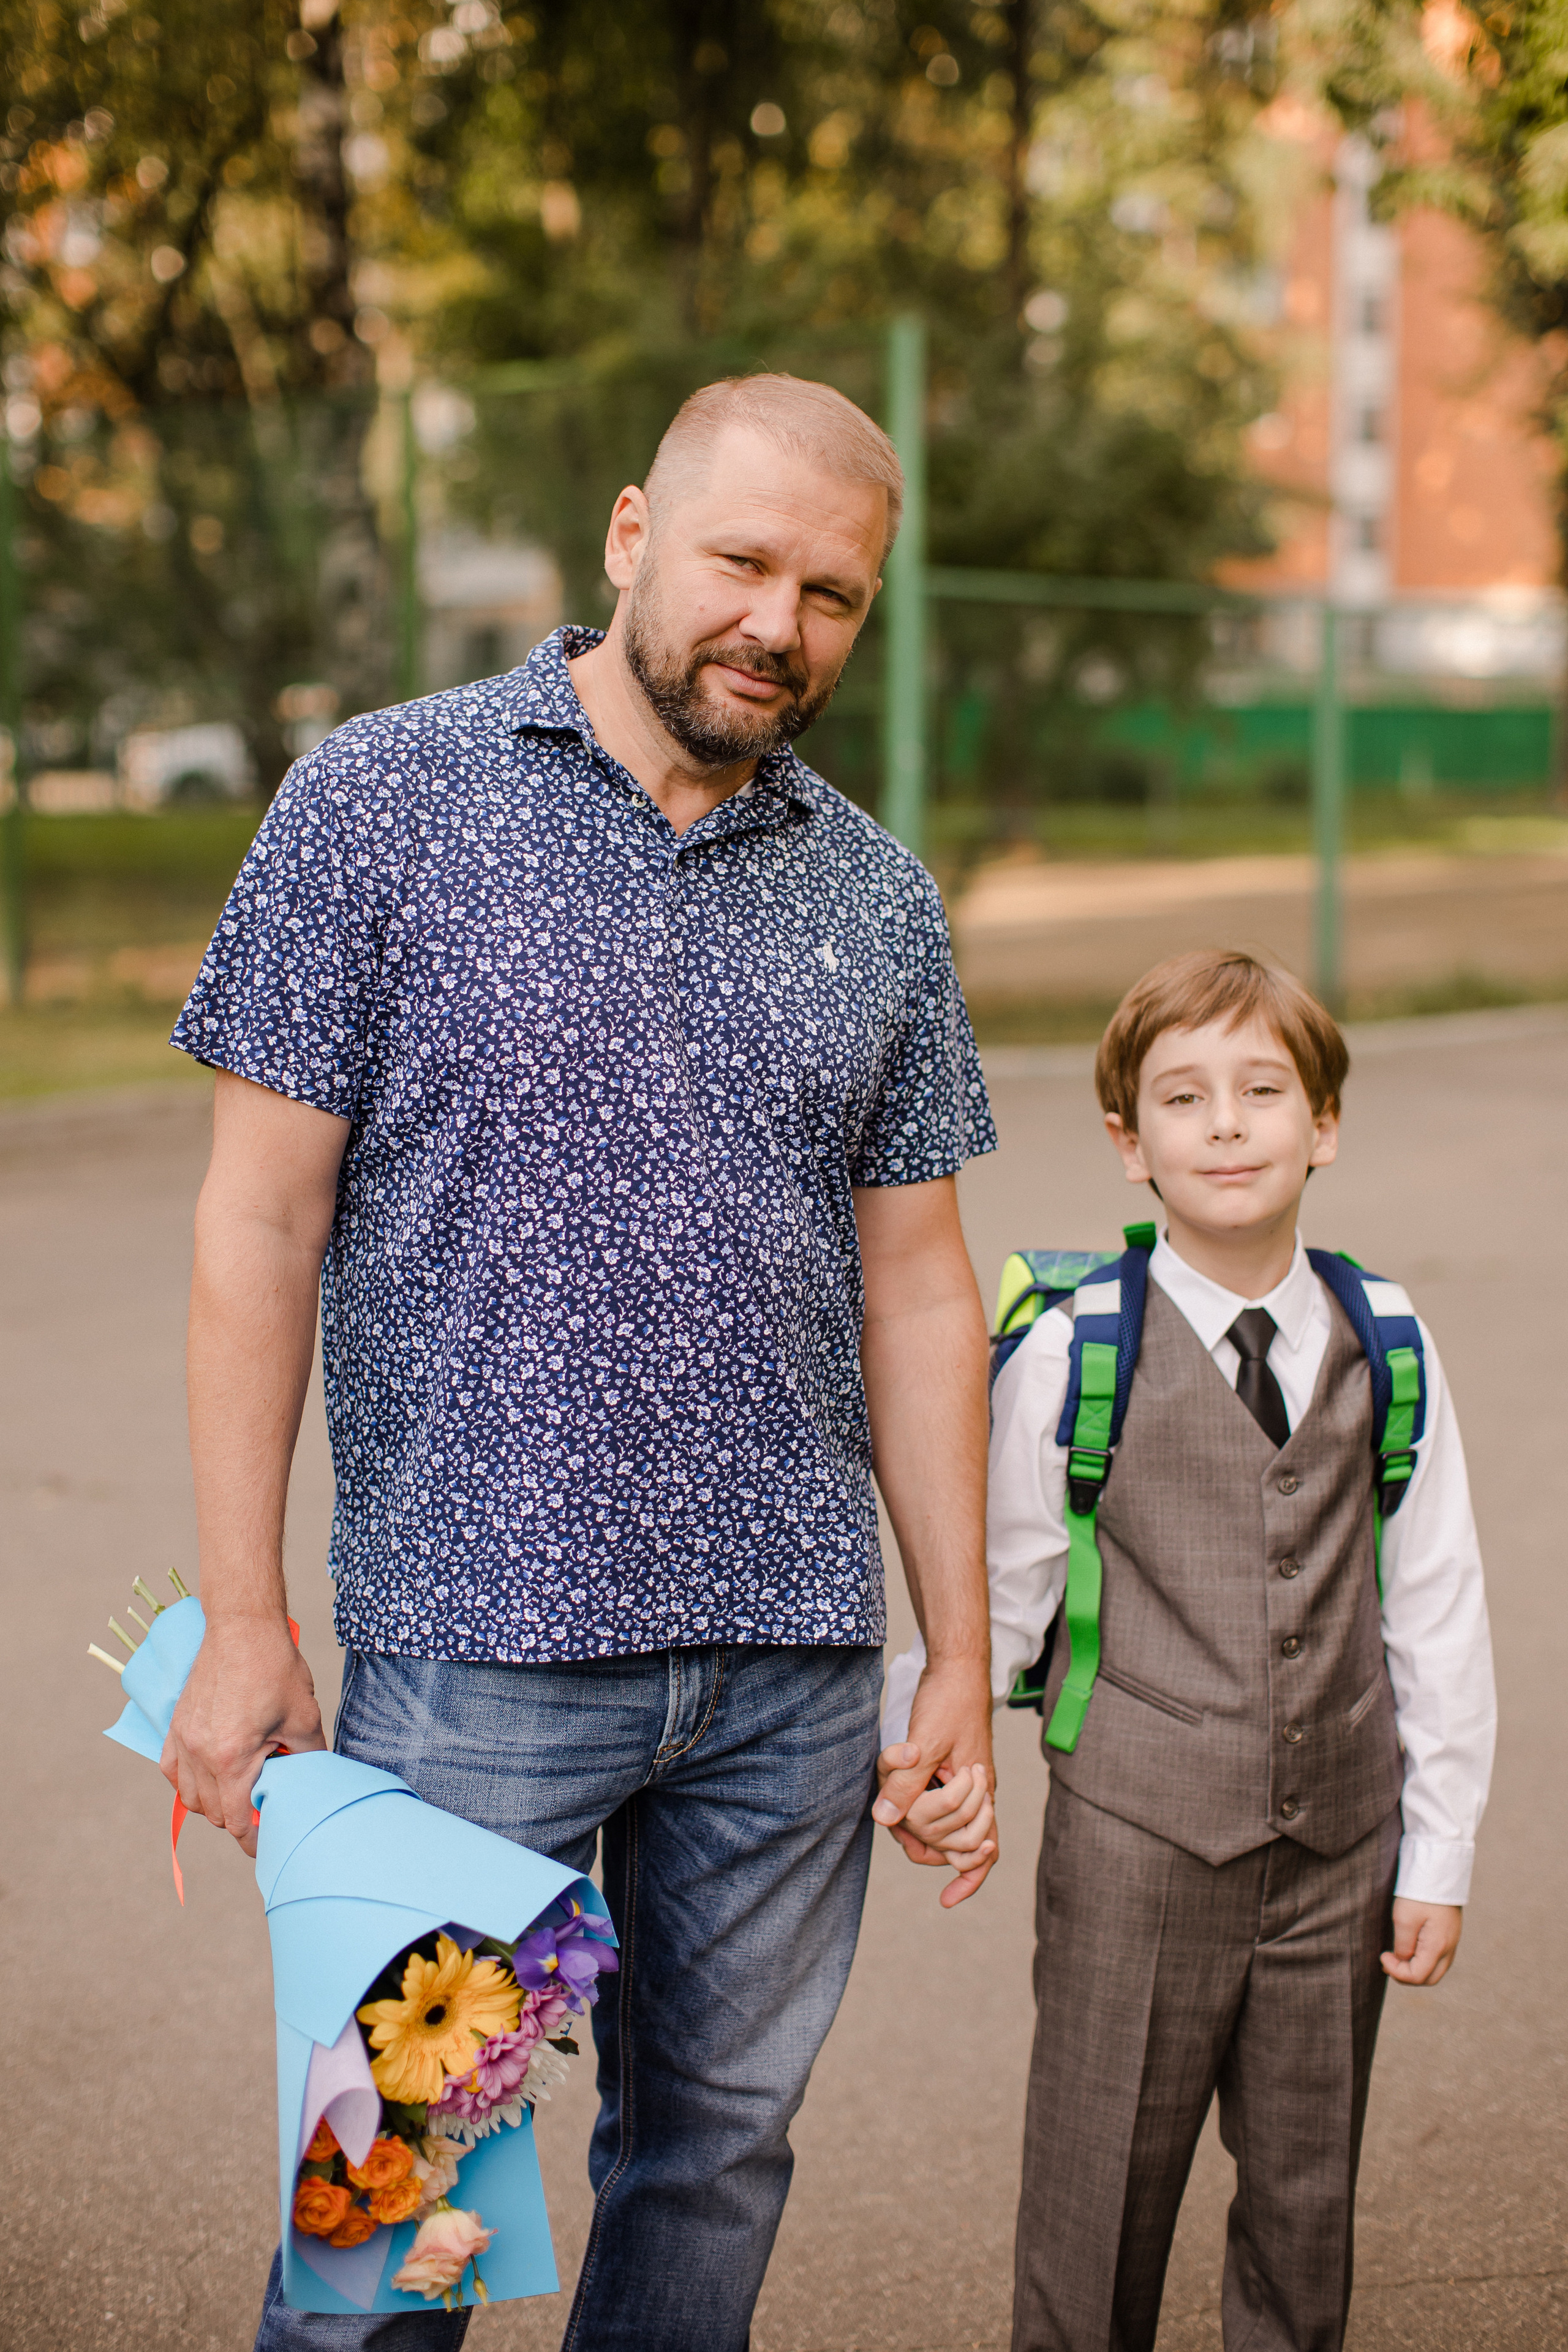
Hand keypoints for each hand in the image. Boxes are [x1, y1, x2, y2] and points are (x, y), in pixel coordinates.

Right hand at [162, 1614, 325, 1857]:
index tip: (267, 1844)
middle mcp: (199, 1754)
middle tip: (261, 1812)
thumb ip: (309, 1757)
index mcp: (231, 1758)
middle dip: (237, 1820)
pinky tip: (209, 1775)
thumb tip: (315, 1782)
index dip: (253, 1839)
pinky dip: (188, 1782)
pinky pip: (171, 1770)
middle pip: (212, 1813)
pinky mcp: (175, 1725)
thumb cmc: (275, 1668)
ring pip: (189, 1797)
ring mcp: (182, 1739)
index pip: (236, 1821)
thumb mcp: (304, 1717)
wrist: (242, 1628)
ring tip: (238, 1793)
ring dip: (212, 1804)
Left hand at [873, 1656, 996, 1906]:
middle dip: (923, 1831)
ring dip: (915, 1816)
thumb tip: (886, 1820)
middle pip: (951, 1839)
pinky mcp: (949, 1771)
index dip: (968, 1877)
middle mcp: (975, 1792)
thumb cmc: (949, 1701)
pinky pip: (939, 1804)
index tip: (946, 1900)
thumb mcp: (925, 1742)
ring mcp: (963, 1783)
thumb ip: (907, 1782)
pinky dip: (923, 1812)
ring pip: (939, 1822)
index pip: (983, 1848)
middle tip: (895, 1804)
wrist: (957, 1668)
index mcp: (978, 1789)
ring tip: (894, 1786)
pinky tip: (902, 1810)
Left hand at [1381, 1898, 1462, 1985]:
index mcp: (1438, 1946)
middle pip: (1429, 1979)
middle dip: (1407, 1976)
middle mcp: (1449, 1948)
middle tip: (1388, 1962)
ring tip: (1396, 1956)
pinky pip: (1439, 1958)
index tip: (1382, 1955)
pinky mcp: (1450, 1934)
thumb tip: (1402, 1960)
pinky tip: (1409, 1948)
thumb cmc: (1419, 1893)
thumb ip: (1402, 1946)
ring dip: (1415, 1969)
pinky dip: (1423, 1960)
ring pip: (1435, 1970)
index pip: (1417, 1976)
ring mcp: (1452, 1942)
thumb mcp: (1403, 1919)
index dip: (1396, 1972)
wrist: (1438, 1869)